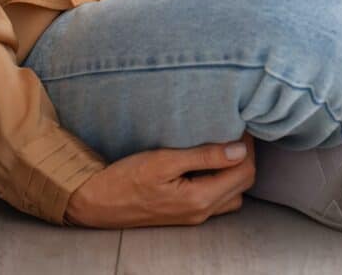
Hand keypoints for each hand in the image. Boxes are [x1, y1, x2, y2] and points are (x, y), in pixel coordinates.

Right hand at [64, 134, 254, 227]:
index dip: (246, 147)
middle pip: (243, 183)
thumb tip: (239, 150)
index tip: (238, 126)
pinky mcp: (185, 213)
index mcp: (200, 199)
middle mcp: (202, 212)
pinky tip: (207, 162)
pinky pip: (217, 197)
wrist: (95, 202)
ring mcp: (194, 216)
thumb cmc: (125, 178)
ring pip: (233, 192)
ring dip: (233, 169)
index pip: (244, 171)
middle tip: (232, 131)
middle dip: (243, 156)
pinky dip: (220, 179)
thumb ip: (205, 157)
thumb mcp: (164, 161)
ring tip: (220, 145)